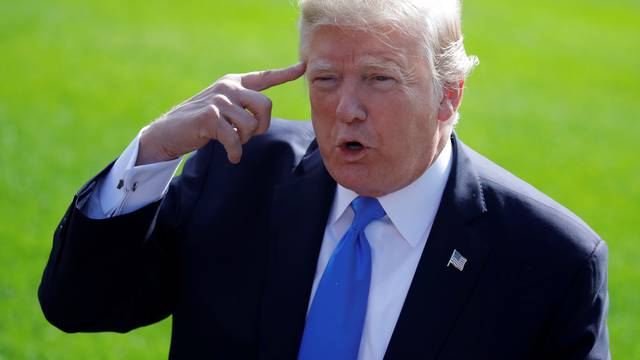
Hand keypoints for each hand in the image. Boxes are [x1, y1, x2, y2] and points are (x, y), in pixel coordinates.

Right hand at [137, 62, 305, 164]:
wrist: (169, 132)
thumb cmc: (200, 123)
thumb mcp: (223, 108)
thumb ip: (242, 106)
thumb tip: (262, 116)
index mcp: (234, 82)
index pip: (264, 77)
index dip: (285, 74)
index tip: (303, 67)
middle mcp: (228, 86)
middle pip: (265, 106)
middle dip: (262, 126)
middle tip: (249, 135)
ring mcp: (219, 100)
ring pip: (250, 125)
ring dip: (244, 140)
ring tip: (232, 142)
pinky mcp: (210, 116)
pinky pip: (235, 139)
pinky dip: (235, 152)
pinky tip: (231, 157)